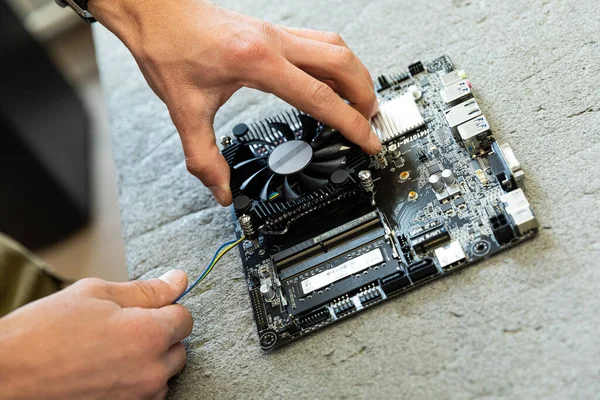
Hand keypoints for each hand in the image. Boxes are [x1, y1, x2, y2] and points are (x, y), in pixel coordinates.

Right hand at [0, 270, 191, 399]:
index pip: (185, 318)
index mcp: (149, 334)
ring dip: (149, 361)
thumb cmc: (43, 334)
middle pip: (178, 349)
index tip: (150, 307)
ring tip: (110, 351)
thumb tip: (178, 279)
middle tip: (124, 328)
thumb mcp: (95, 294)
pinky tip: (107, 371)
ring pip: (163, 375)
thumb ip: (146, 289)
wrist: (5, 377)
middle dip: (159, 335)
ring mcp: (139, 398)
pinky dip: (135, 383)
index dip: (168, 308)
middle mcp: (151, 371)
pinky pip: (146, 395)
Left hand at [89, 0, 380, 205]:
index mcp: (258, 63)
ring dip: (356, 76)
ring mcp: (277, 33)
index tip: (368, 140)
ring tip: (360, 104)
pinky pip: (320, 42)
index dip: (350, 123)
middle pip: (342, 65)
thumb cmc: (169, 49)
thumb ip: (203, 157)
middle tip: (369, 125)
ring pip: (336, 48)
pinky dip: (337, 63)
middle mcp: (275, 43)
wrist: (156, 13)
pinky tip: (332, 80)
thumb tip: (220, 189)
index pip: (320, 97)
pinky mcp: (273, 31)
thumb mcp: (184, 110)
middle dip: (364, 97)